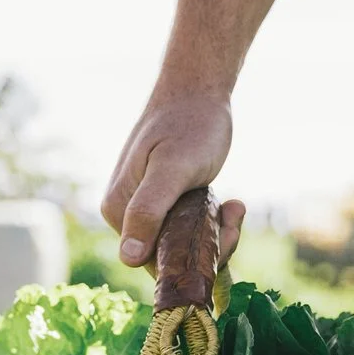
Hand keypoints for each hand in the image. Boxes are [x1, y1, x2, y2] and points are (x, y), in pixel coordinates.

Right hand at [100, 94, 245, 268]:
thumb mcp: (172, 168)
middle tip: (233, 213)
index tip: (222, 232)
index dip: (189, 258)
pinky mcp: (165, 204)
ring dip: (216, 233)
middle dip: (208, 245)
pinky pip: (189, 231)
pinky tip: (231, 202)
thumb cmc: (188, 125)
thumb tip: (128, 258)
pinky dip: (214, 222)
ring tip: (234, 204)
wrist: (197, 92)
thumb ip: (148, 210)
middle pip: (168, 257)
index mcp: (119, 211)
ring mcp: (146, 209)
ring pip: (183, 246)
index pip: (151, 262)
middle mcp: (126, 215)